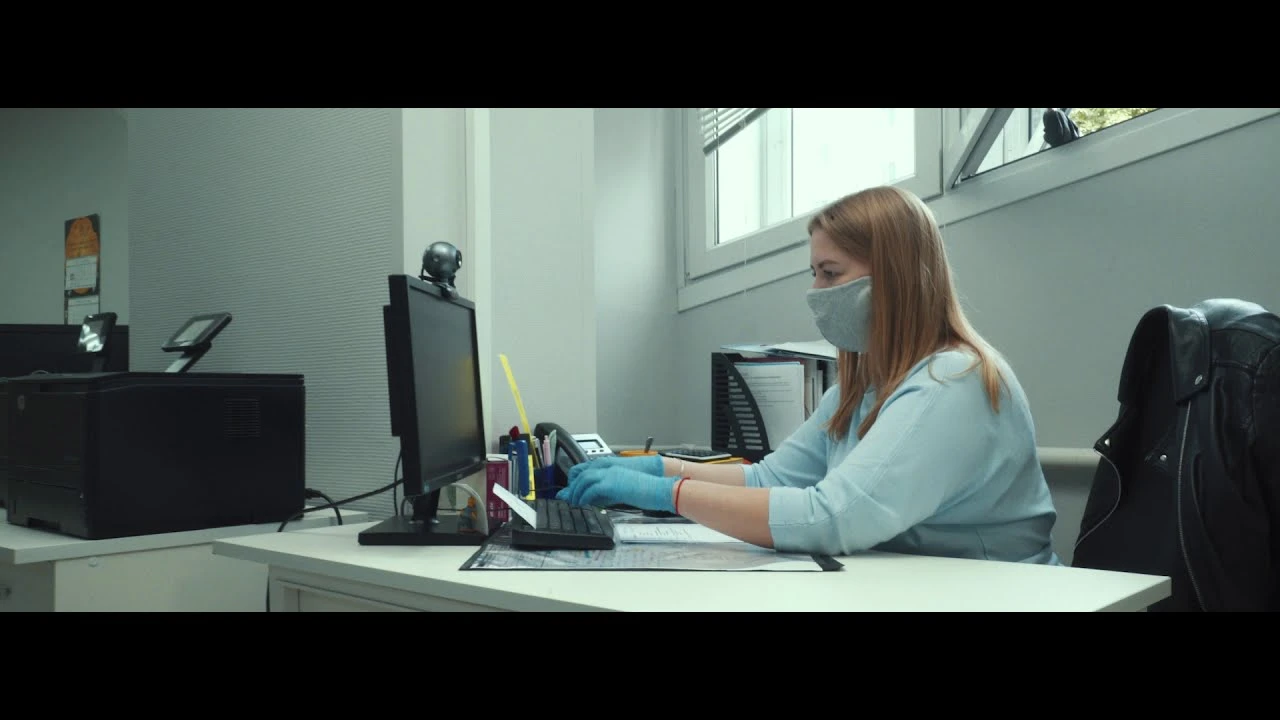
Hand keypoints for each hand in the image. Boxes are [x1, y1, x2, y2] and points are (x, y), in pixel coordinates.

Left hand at [557, 465, 675, 513]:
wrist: (659, 486)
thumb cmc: (645, 488)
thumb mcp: (622, 489)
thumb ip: (606, 492)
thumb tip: (593, 500)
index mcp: (611, 466)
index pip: (586, 468)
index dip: (576, 479)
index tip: (572, 490)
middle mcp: (608, 467)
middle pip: (581, 473)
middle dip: (572, 486)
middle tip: (568, 498)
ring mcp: (609, 474)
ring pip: (583, 480)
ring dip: (576, 492)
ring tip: (574, 503)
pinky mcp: (611, 484)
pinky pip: (591, 490)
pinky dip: (584, 497)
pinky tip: (582, 504)